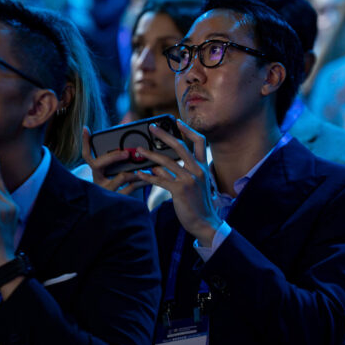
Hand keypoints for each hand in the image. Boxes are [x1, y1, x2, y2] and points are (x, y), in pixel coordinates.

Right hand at [80, 126, 144, 195]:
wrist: (116, 211)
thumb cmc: (119, 186)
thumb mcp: (115, 173)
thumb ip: (119, 159)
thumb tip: (128, 136)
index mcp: (96, 172)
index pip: (86, 155)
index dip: (85, 142)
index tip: (86, 128)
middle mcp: (98, 181)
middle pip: (98, 164)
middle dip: (113, 156)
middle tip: (127, 152)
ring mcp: (107, 191)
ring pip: (120, 177)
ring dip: (135, 170)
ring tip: (146, 167)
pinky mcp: (118, 201)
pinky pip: (131, 189)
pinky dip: (142, 182)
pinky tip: (150, 179)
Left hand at [134, 120, 220, 245]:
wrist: (205, 223)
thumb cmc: (198, 205)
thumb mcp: (191, 186)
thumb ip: (175, 174)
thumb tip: (157, 166)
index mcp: (202, 167)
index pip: (199, 141)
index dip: (188, 129)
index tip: (177, 121)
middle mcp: (197, 170)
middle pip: (180, 146)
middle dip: (164, 135)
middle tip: (151, 127)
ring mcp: (189, 179)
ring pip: (166, 162)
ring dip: (150, 155)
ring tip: (139, 150)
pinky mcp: (180, 190)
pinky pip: (160, 179)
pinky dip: (148, 176)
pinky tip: (139, 174)